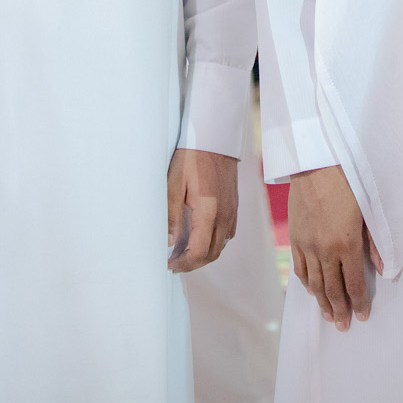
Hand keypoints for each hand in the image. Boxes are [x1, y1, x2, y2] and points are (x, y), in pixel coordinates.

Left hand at [166, 148, 239, 273]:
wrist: (215, 137)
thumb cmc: (191, 158)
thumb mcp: (173, 185)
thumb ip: (170, 216)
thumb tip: (167, 242)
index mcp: (209, 213)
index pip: (199, 252)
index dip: (184, 264)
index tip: (170, 265)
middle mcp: (225, 216)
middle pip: (213, 254)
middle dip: (193, 264)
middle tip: (175, 263)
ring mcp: (232, 211)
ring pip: (222, 245)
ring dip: (205, 254)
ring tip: (184, 252)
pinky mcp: (234, 205)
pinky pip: (228, 233)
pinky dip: (215, 242)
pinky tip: (200, 236)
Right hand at [287, 165, 381, 329]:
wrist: (314, 165)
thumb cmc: (347, 183)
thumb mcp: (368, 211)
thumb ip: (375, 243)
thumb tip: (384, 269)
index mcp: (346, 244)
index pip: (353, 283)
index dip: (359, 302)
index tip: (362, 316)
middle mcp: (325, 249)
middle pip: (332, 288)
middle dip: (340, 309)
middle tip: (344, 326)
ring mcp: (307, 245)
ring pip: (314, 283)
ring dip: (322, 302)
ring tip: (328, 316)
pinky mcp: (295, 237)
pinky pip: (299, 268)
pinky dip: (305, 283)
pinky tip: (311, 291)